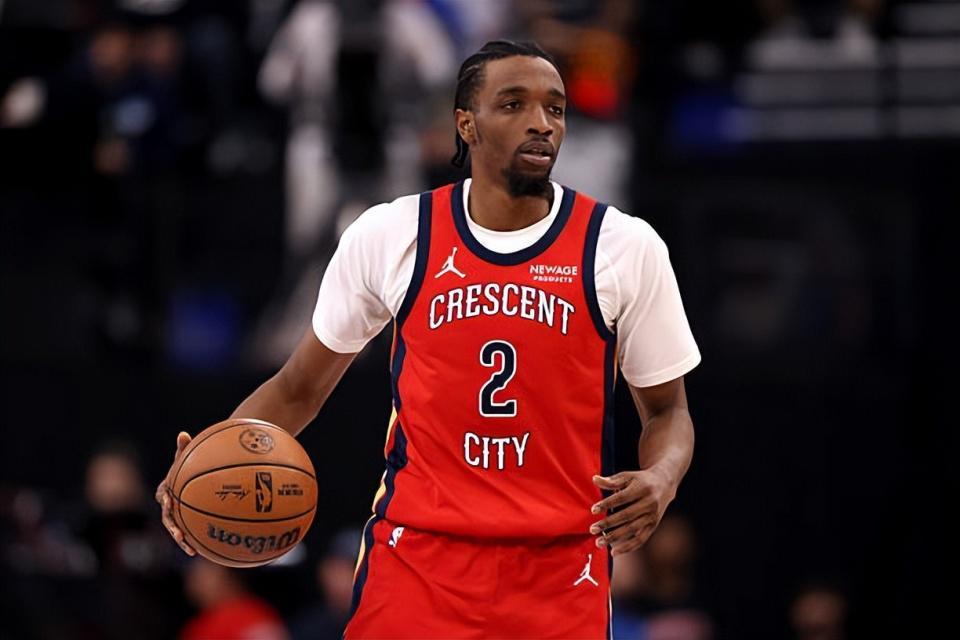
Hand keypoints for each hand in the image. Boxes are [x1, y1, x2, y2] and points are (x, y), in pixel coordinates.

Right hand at [155, 431, 195, 555]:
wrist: (195, 475)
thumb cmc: (190, 464)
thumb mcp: (186, 457)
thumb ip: (184, 448)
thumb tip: (183, 434)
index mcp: (166, 490)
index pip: (163, 496)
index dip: (165, 500)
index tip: (170, 502)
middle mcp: (169, 506)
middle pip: (168, 520)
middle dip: (173, 529)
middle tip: (180, 535)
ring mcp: (178, 516)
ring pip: (177, 531)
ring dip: (182, 541)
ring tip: (191, 550)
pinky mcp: (187, 522)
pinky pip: (190, 533)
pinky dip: (195, 541)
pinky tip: (204, 551)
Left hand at [588, 469, 675, 555]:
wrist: (664, 484)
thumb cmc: (640, 480)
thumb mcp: (627, 476)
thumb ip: (611, 480)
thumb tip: (594, 480)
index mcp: (642, 489)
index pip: (622, 498)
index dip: (607, 504)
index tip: (593, 510)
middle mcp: (649, 503)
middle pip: (626, 516)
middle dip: (608, 524)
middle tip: (592, 529)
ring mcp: (652, 516)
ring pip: (633, 529)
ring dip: (615, 537)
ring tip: (599, 542)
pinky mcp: (653, 526)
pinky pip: (641, 539)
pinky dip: (627, 547)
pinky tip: (614, 552)